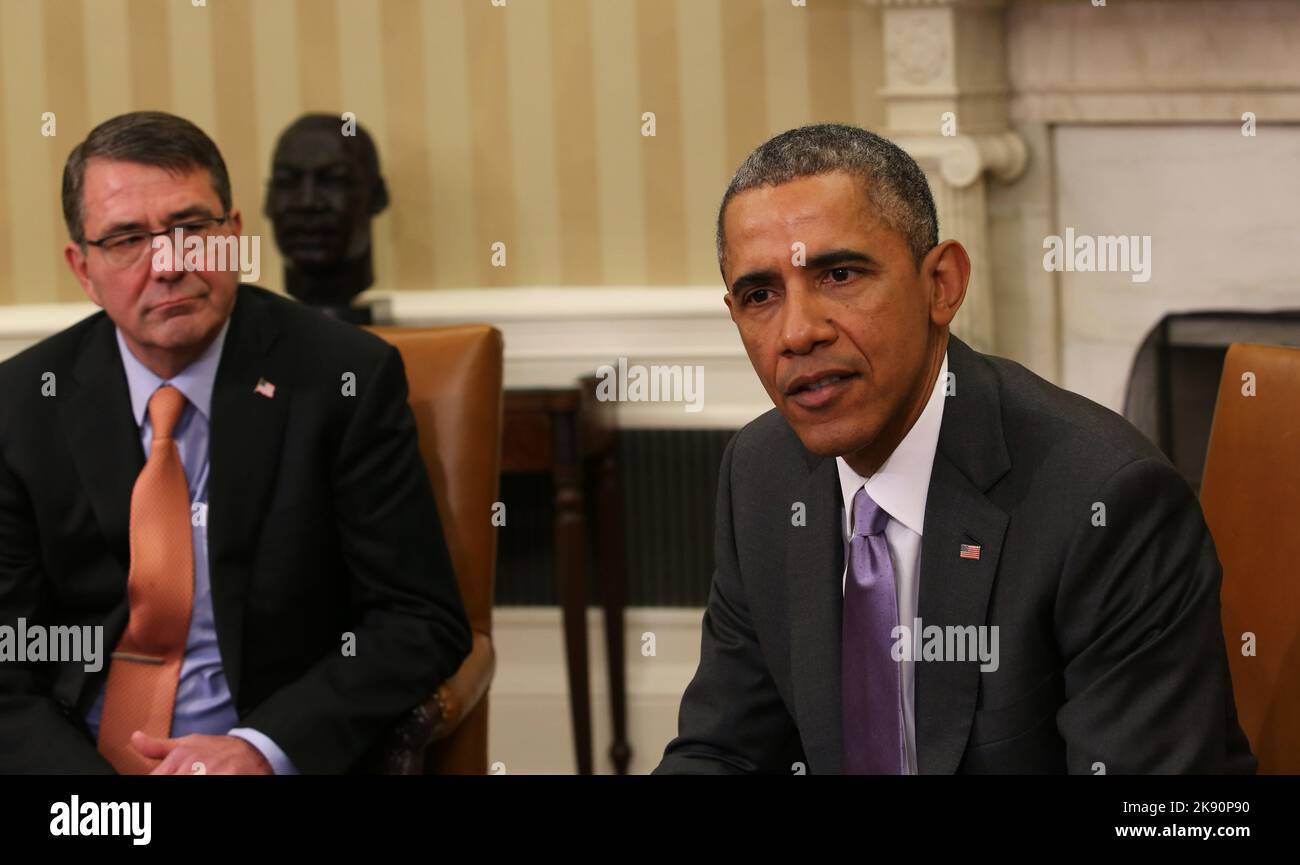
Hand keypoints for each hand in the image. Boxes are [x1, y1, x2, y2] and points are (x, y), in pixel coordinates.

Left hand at [130, 731, 273, 774]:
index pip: (155, 778)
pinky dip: (208, 784)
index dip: (156, 785)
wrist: (254, 752)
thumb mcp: (188, 744)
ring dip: (193, 783)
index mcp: (180, 757)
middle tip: (190, 776)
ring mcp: (211, 774)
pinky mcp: (228, 779)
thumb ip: (157, 747)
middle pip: (171, 783)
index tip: (165, 785)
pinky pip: (209, 787)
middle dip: (178, 782)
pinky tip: (211, 782)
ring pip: (186, 783)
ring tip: (200, 778)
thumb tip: (134, 738)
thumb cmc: (218, 750)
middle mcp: (194, 766)